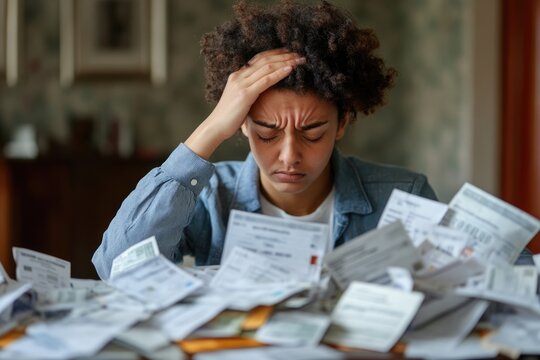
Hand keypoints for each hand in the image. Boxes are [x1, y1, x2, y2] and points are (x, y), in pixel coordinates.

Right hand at [186, 49, 305, 158]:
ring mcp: (241, 84)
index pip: (259, 58)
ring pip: (267, 67)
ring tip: (299, 60)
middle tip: (299, 54)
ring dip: (285, 62)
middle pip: (265, 59)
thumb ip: (251, 92)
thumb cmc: (229, 117)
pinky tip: (290, 70)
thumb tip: (265, 92)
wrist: (216, 126)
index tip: (289, 52)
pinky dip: (279, 73)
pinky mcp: (245, 94)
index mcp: (237, 75)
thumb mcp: (240, 100)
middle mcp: (239, 76)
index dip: (275, 53)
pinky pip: (266, 80)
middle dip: (284, 55)